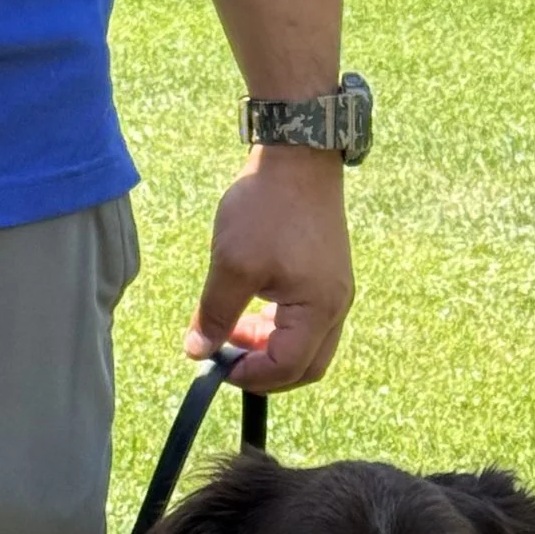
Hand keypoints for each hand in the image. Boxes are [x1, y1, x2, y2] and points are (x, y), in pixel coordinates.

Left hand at [184, 143, 352, 394]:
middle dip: (264, 370)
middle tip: (226, 357)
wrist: (297, 157)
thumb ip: (214, 314)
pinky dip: (278, 327)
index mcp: (320, 308)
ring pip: (307, 344)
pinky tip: (249, 308)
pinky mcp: (327, 276)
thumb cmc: (267, 208)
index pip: (288, 368)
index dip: (249, 376)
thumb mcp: (232, 264)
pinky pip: (307, 321)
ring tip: (232, 328)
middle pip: (306, 366)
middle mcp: (337, 306)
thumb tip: (197, 352)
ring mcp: (336, 291)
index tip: (215, 366)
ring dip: (269, 347)